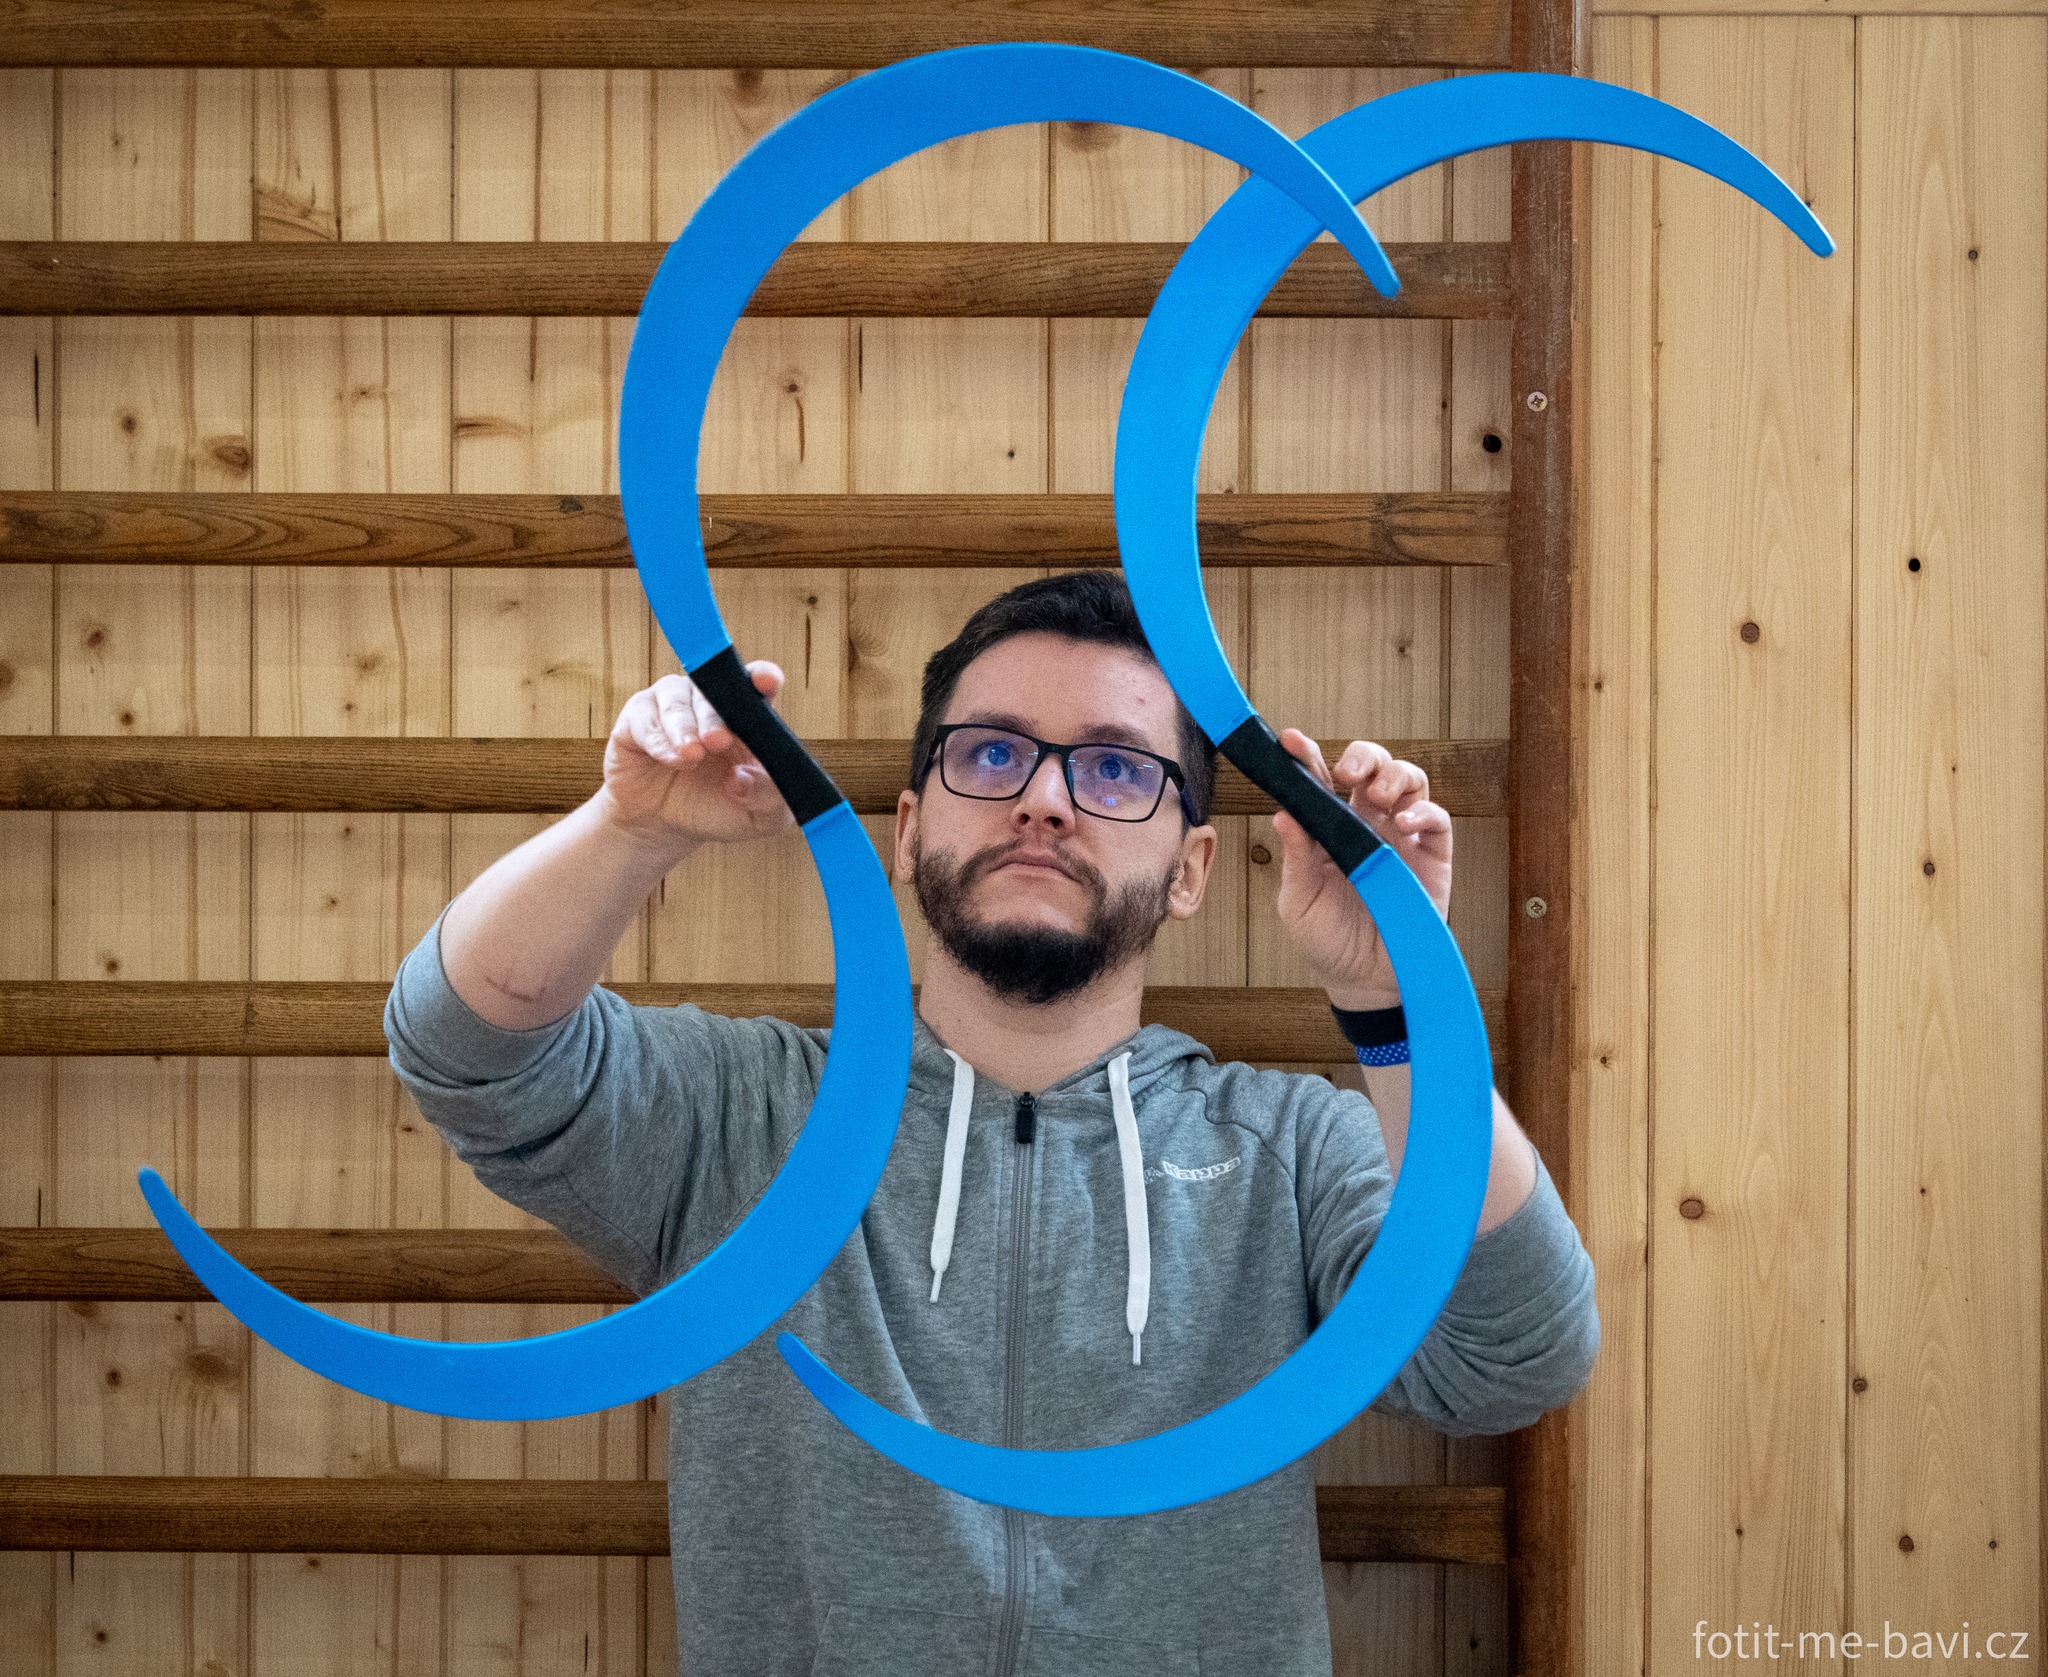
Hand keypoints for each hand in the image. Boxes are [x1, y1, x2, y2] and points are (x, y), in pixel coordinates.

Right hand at [599, 665, 794, 849]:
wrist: (662, 827)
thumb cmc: (717, 811)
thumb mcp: (758, 817)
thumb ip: (768, 797)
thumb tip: (742, 777)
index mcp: (746, 717)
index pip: (758, 684)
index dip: (763, 676)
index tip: (766, 682)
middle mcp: (708, 702)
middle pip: (714, 690)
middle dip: (716, 715)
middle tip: (718, 741)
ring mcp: (672, 705)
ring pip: (677, 698)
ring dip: (684, 726)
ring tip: (691, 756)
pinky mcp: (637, 718)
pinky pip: (645, 717)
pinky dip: (658, 739)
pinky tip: (671, 759)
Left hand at [1270, 731, 1452, 1007]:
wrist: (1364, 982)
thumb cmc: (1327, 939)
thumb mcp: (1299, 902)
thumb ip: (1295, 859)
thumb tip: (1282, 815)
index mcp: (1328, 829)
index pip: (1320, 782)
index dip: (1308, 757)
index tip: (1291, 741)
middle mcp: (1366, 825)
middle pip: (1372, 768)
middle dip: (1363, 756)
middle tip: (1350, 770)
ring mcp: (1401, 838)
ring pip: (1408, 782)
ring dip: (1394, 775)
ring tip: (1378, 795)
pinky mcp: (1432, 858)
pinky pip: (1436, 820)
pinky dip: (1424, 812)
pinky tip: (1406, 823)